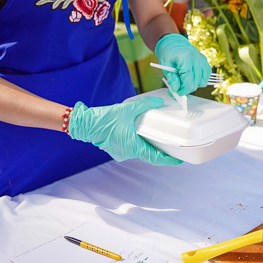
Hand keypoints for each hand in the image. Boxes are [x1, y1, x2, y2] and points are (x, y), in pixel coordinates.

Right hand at [67, 99, 181, 164]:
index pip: (155, 158)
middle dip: (160, 151)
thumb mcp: (128, 109)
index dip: (168, 160)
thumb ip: (145, 105)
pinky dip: (139, 143)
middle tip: (171, 145)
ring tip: (158, 138)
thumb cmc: (104, 119)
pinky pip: (131, 148)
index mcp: (132, 147)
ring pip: (139, 151)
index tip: (178, 159)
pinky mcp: (116, 149)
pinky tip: (142, 134)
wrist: (85, 124)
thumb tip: (159, 102)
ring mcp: (121, 152)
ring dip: (148, 146)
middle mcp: (127, 153)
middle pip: (149, 155)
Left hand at [155, 33, 210, 94]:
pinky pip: (206, 78)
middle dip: (186, 89)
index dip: (182, 91)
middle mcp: (197, 60)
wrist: (175, 44)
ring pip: (202, 83)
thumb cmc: (169, 53)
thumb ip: (171, 78)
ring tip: (184, 79)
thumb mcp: (165, 65)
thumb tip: (175, 89)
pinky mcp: (206, 63)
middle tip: (177, 88)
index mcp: (186, 59)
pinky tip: (190, 76)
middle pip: (195, 84)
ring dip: (193, 84)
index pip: (189, 83)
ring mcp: (203, 61)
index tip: (176, 92)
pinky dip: (199, 80)